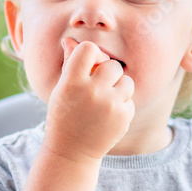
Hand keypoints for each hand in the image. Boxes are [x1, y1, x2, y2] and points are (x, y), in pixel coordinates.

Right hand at [43, 37, 133, 162]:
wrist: (71, 151)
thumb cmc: (63, 115)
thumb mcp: (61, 89)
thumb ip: (69, 63)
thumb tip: (70, 39)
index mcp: (71, 81)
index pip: (89, 49)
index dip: (91, 55)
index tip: (89, 67)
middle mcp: (92, 91)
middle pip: (112, 65)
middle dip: (107, 74)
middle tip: (98, 88)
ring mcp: (110, 105)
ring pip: (127, 81)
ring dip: (118, 88)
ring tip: (105, 101)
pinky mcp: (123, 117)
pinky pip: (130, 100)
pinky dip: (122, 106)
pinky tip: (108, 117)